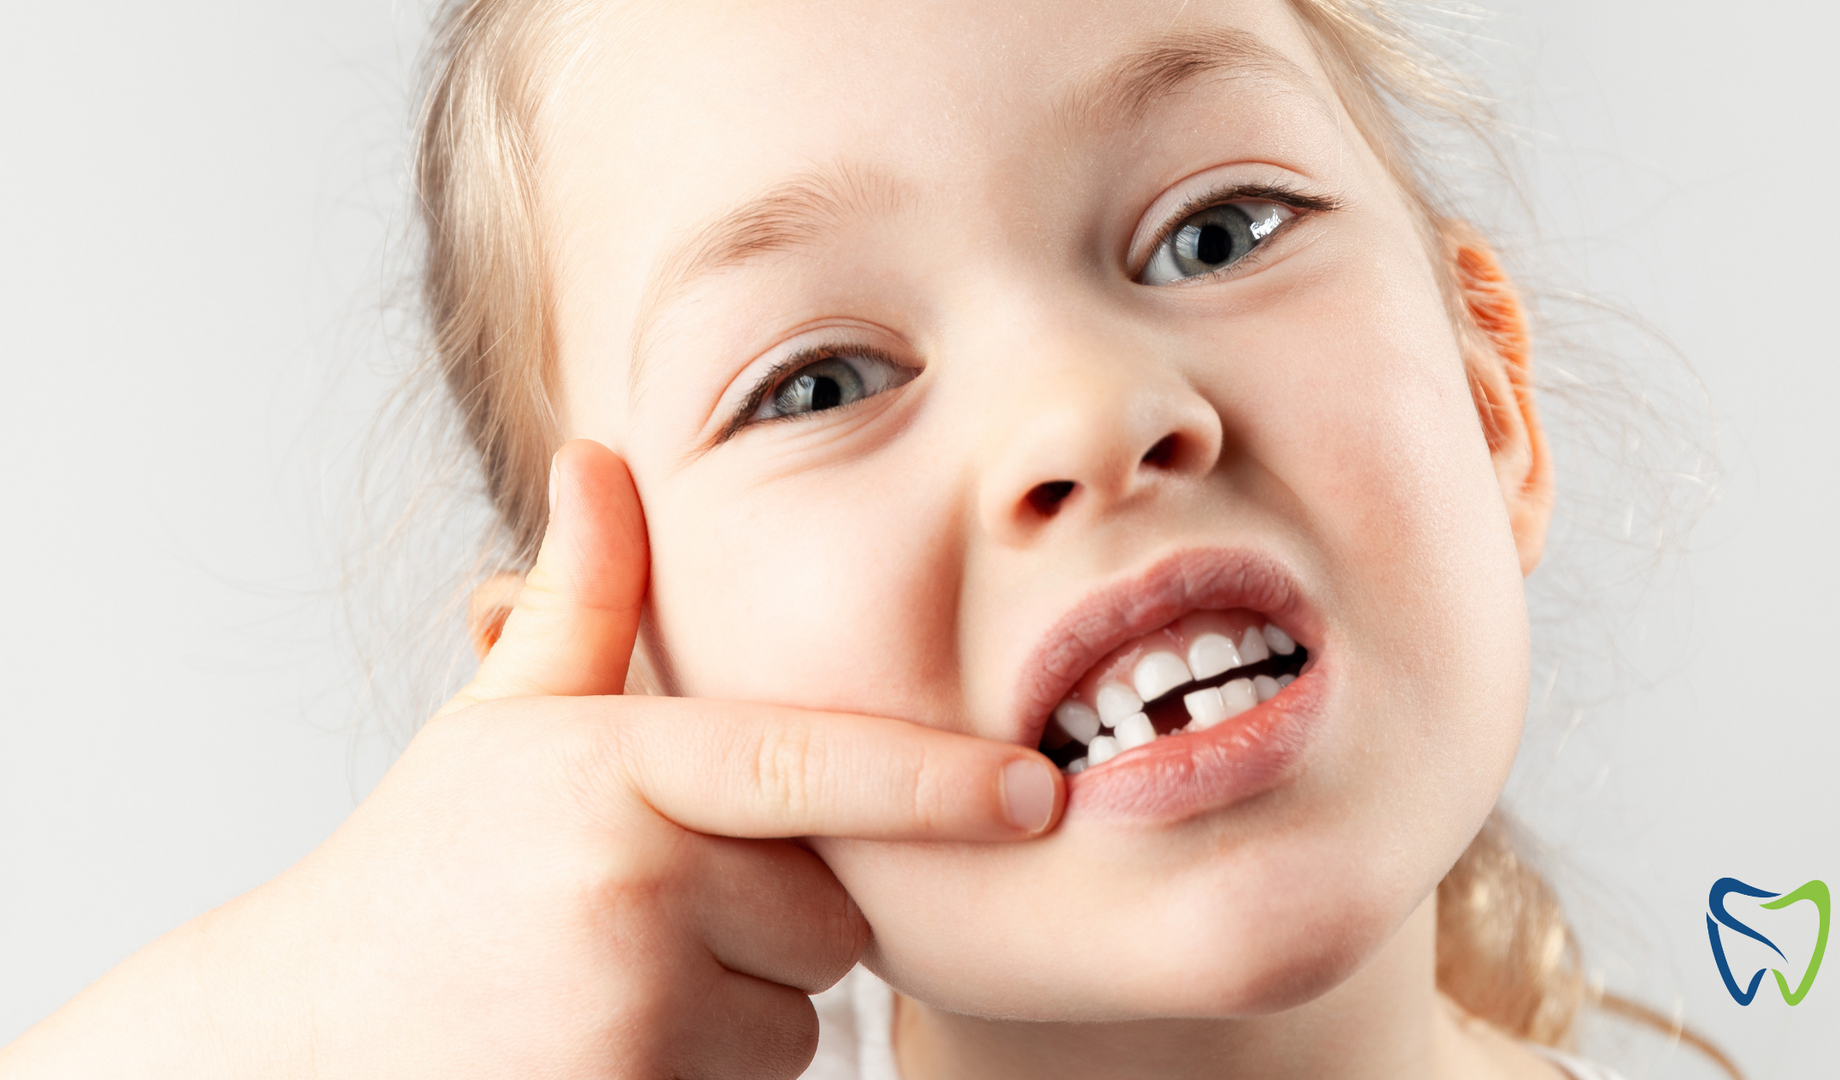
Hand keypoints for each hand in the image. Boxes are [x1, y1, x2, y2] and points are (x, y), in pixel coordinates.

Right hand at [0, 440, 1060, 1079]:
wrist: (293, 1040)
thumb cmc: (420, 872)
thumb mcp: (500, 727)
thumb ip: (581, 600)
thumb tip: (597, 453)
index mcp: (611, 766)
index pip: (807, 765)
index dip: (933, 781)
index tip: (1034, 794)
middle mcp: (630, 882)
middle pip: (828, 913)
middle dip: (775, 918)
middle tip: (649, 911)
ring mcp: (630, 1010)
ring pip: (799, 1013)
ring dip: (740, 1005)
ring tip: (610, 981)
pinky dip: (707, 1072)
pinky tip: (606, 1046)